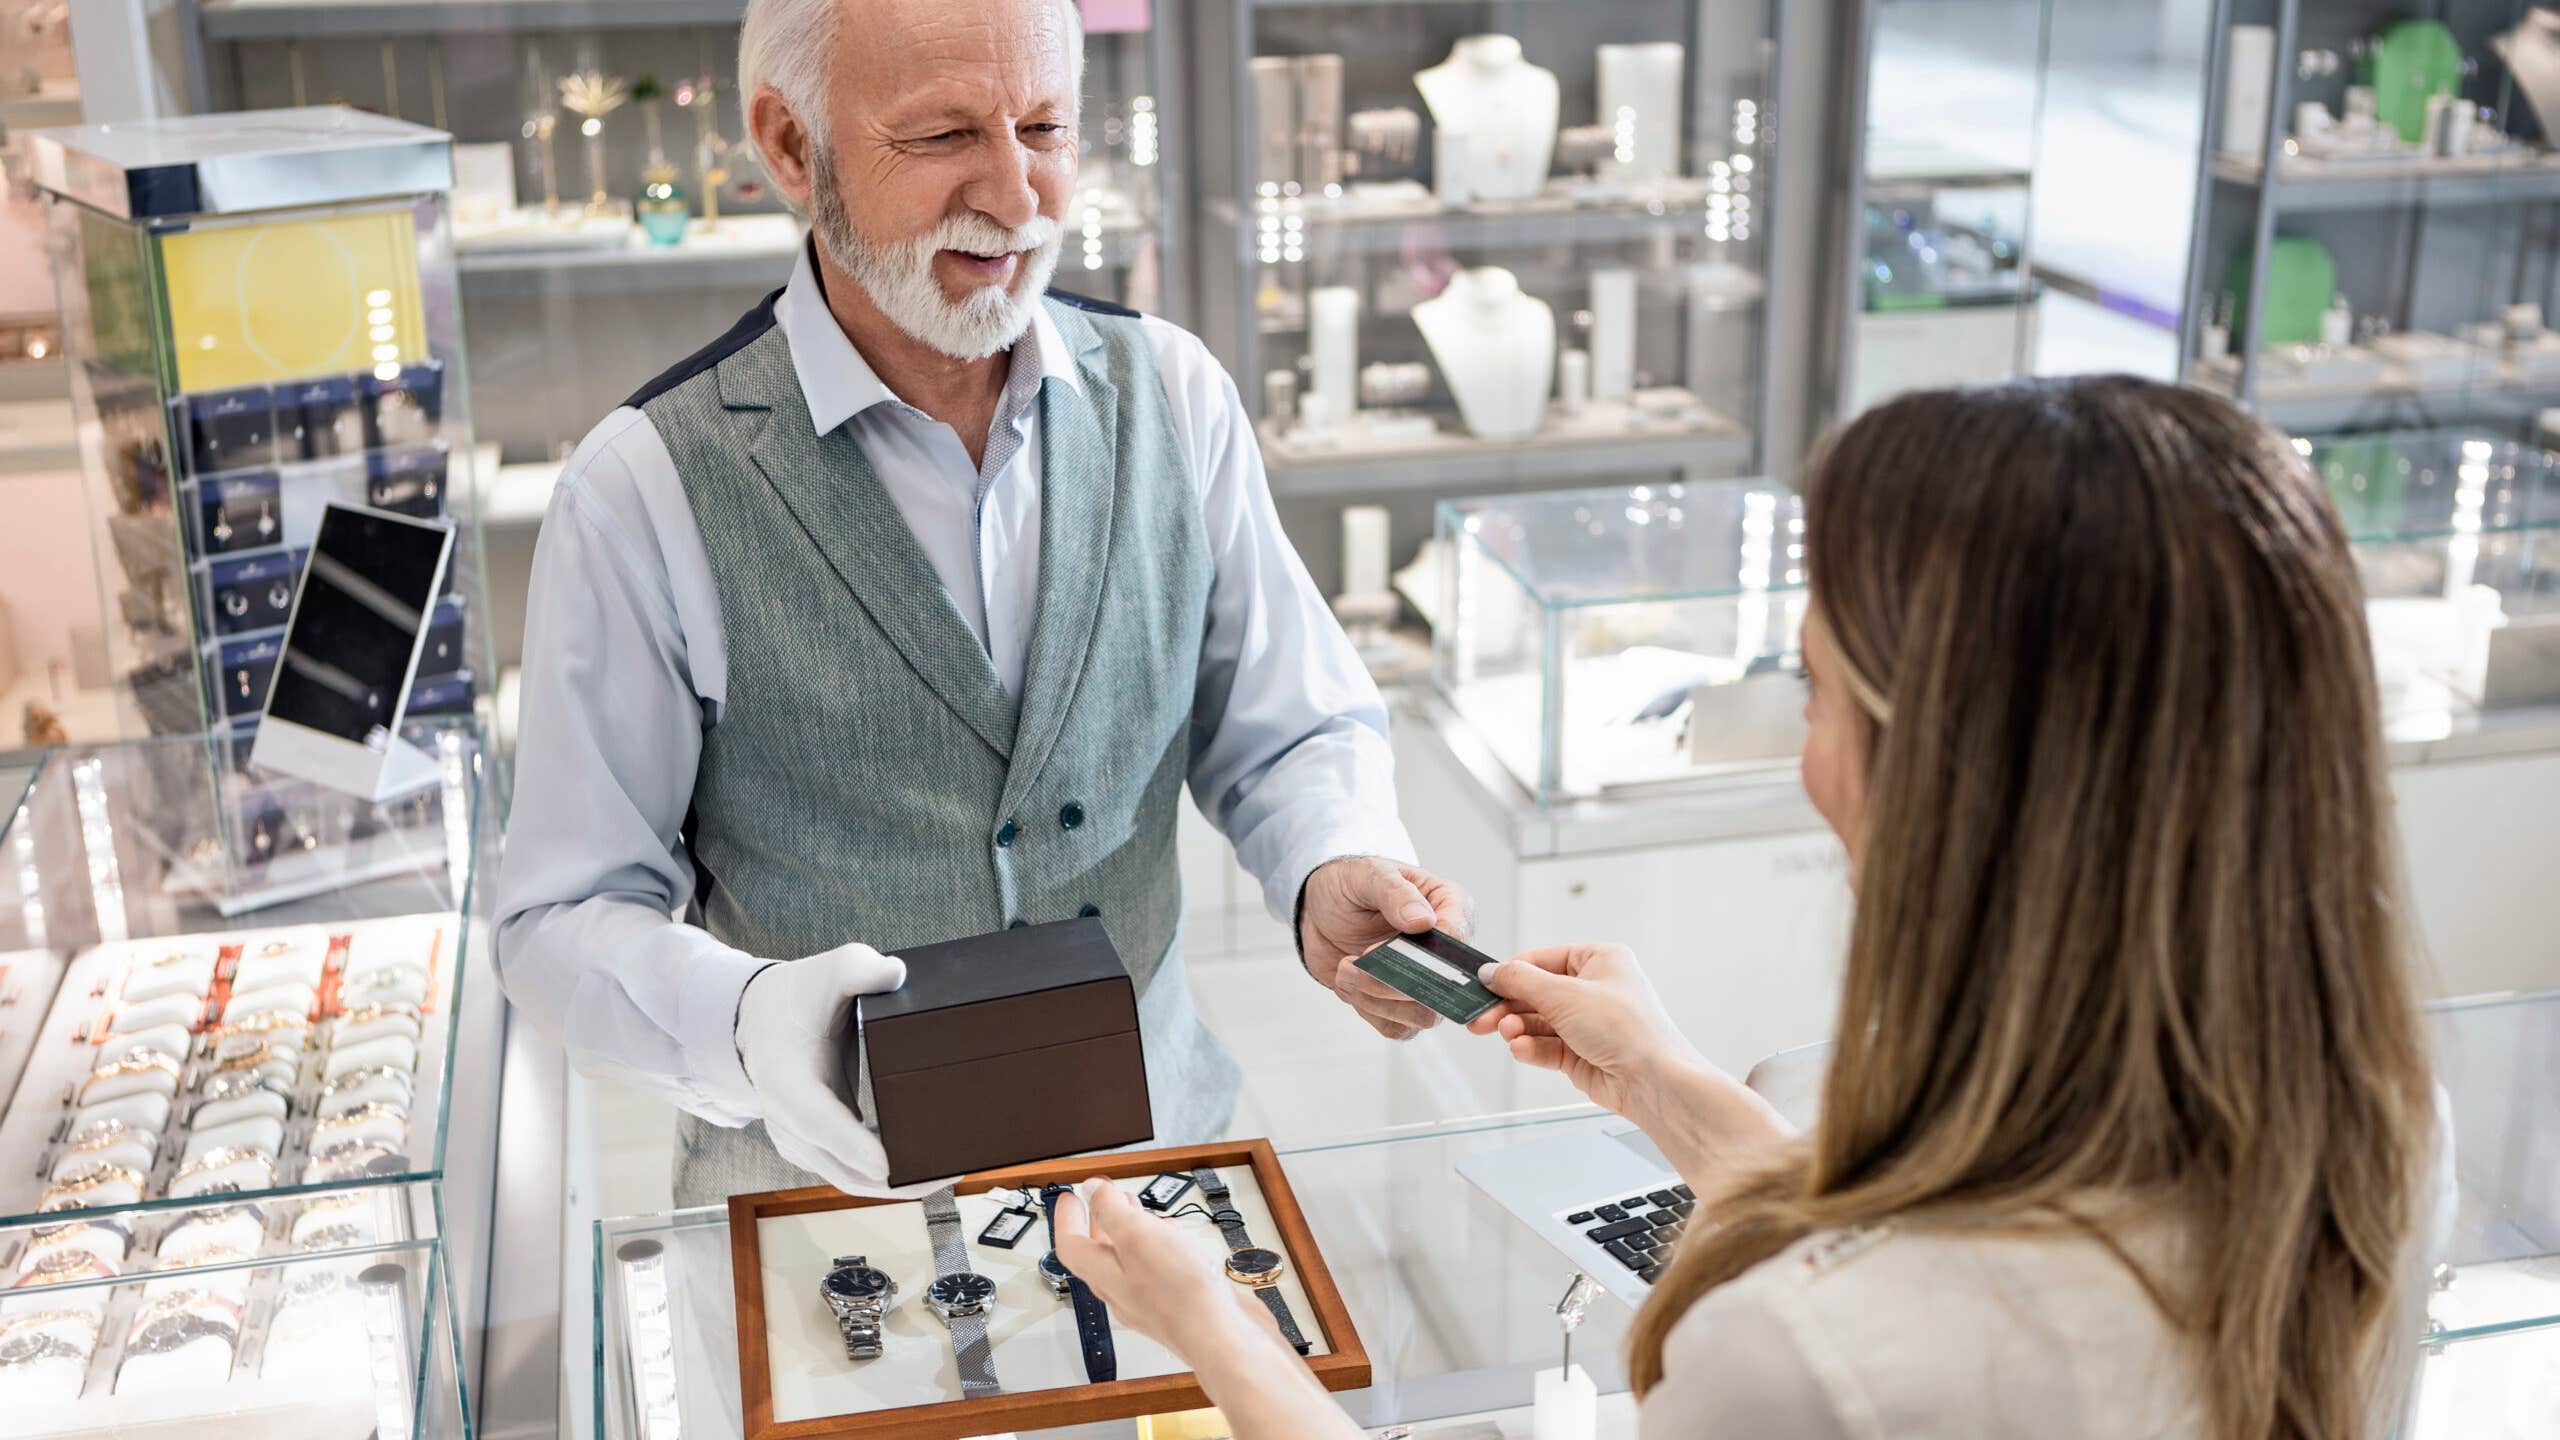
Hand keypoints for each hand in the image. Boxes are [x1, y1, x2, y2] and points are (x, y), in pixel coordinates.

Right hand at [733, 943, 945, 1197]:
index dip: (850, 1144)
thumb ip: (860, 968)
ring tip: (947, 1171)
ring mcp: (799, 1141)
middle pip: (839, 1167)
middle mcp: (787, 1121)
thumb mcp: (830, 970)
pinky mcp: (815, 1148)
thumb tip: (896, 973)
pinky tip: (924, 1169)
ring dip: (895, 1184)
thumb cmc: (800, 995)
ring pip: (849, 1179)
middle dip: (893, 1179)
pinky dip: (885, 1177)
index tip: (886, 1164)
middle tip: (946, 1172)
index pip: (815, 1119)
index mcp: (784, 1078)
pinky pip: (851, 1173)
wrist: (761, 1019)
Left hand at [1051, 1180, 1283, 1364]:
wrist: (1223, 1338)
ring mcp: (1151, 1299)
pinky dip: (1158, 1247)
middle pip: (1099, 1255)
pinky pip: (1158, 1270)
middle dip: (1098, 1221)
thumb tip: (1092, 1190)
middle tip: (1099, 1200)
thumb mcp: (1139, 1235)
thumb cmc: (1181, 1294)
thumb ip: (1111, 1211)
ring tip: (1135, 1210)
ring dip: (1128, 1232)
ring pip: (1129, 1262)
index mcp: (1105, 1275)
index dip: (1066, 1218)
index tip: (1069, 1196)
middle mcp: (1124, 1291)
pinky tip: (1174, 1238)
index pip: (1071, 1245)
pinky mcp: (1178, 1301)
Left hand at [1297, 857, 1475, 1039]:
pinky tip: (1349, 983)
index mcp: (1451, 908)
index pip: (1458, 938)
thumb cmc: (1352, 884)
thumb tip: (1422, 921)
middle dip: (1393, 983)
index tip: (1377, 947)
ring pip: (1422, 1015)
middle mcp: (1445, 951)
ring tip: (1346, 968)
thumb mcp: (1368, 874)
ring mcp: (1426, 981)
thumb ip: (1395, 893)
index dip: (1422, 952)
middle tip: (1354, 962)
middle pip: (1444, 989)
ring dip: (1375, 997)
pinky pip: (1397, 1028)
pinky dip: (1368, 1010)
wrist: (1321, 909)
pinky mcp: (1401, 1005)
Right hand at [1468, 943, 1700, 1119]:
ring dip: (1519, 1029)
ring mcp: (1589, 1024)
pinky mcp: (1583, 1054)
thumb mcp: (1565, 994)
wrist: (1653, 1081)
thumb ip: (1521, 981)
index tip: (1482, 984)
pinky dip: (1531, 1048)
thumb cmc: (1626, 1028)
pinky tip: (1521, 1050)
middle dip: (1508, 1007)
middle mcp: (1595, 990)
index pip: (1543, 960)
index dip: (1511, 973)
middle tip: (1480, 1018)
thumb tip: (1491, 972)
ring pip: (1539, 1022)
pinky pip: (1547, 1047)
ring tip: (1508, 1036)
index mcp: (1600, 961)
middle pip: (1536, 993)